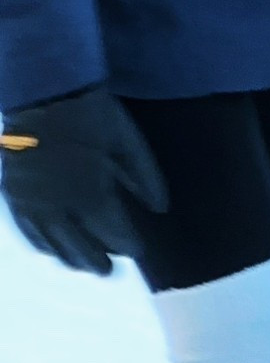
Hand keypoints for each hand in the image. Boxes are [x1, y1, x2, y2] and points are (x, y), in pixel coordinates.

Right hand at [1, 86, 167, 275]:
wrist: (45, 91)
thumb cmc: (92, 113)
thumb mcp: (127, 141)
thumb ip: (145, 176)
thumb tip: (162, 209)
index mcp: (91, 194)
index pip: (114, 234)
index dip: (128, 246)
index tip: (139, 252)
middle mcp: (60, 208)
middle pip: (82, 249)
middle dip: (100, 261)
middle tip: (112, 270)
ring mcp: (34, 206)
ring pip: (54, 247)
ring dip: (71, 259)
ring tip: (86, 266)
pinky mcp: (15, 198)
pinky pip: (30, 234)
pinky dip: (45, 246)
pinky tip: (54, 251)